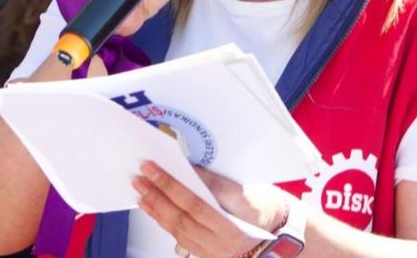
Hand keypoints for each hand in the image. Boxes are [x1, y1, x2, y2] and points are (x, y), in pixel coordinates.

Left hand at [134, 161, 287, 257]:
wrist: (277, 231)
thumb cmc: (264, 207)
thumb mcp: (246, 192)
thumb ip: (217, 184)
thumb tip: (188, 170)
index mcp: (233, 226)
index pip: (195, 204)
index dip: (172, 185)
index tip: (155, 168)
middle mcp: (221, 243)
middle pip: (181, 217)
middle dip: (157, 195)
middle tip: (141, 176)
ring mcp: (212, 251)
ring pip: (177, 229)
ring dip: (155, 208)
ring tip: (140, 189)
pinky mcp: (205, 252)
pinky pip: (178, 236)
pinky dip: (162, 220)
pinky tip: (152, 207)